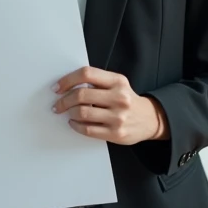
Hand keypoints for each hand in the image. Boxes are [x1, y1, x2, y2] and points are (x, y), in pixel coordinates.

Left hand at [51, 67, 167, 144]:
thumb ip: (98, 81)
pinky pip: (87, 129)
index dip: (67, 80)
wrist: (150, 119)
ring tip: (68, 113)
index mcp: (117, 81)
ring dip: (69, 113)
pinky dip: (76, 126)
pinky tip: (74, 123)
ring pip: (82, 113)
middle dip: (64, 100)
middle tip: (58, 104)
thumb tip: (67, 85)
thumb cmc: (128, 100)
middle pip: (81, 94)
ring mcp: (118, 117)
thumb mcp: (118, 84)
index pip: (86, 74)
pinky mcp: (115, 133)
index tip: (57, 87)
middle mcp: (119, 97)